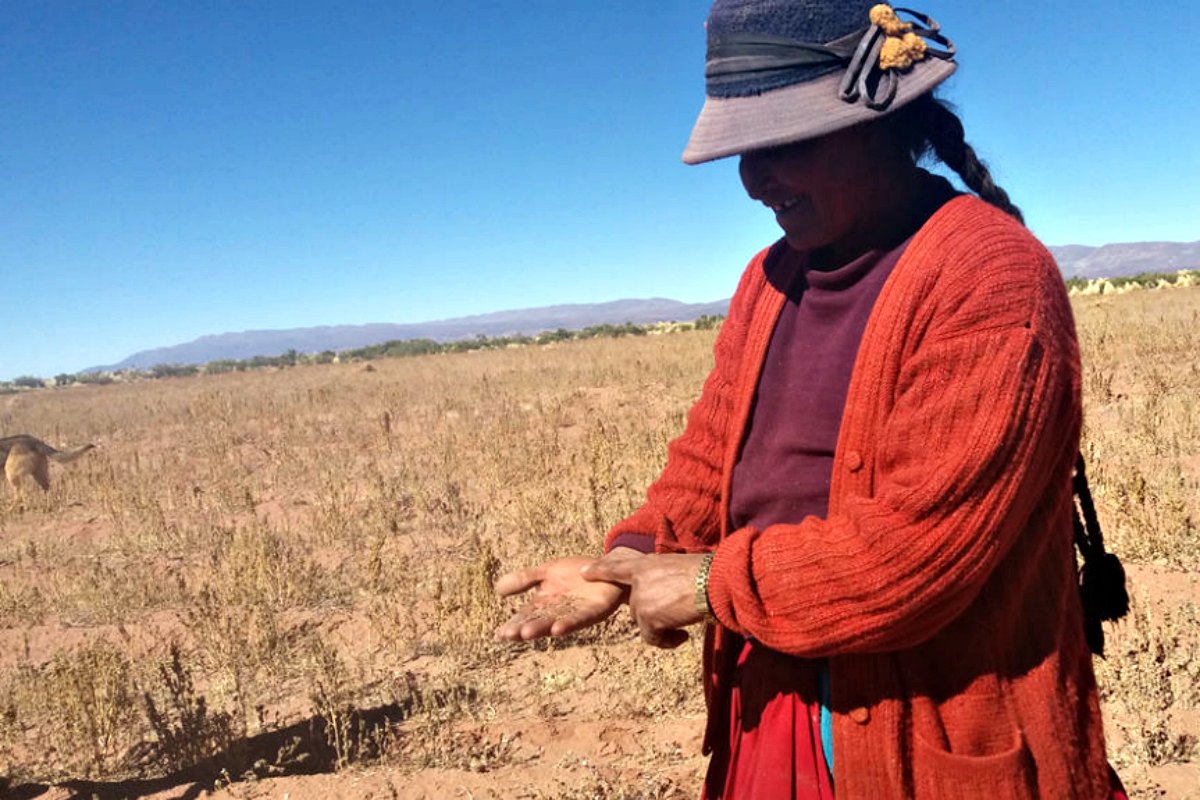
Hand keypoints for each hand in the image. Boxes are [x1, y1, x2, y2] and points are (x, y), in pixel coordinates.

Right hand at [494, 550, 641, 640]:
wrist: (606, 568)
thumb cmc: (576, 572)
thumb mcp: (546, 572)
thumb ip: (524, 580)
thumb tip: (497, 590)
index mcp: (546, 604)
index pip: (526, 616)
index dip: (514, 624)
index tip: (500, 634)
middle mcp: (559, 611)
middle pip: (538, 622)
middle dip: (524, 628)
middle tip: (510, 635)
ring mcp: (576, 613)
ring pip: (556, 622)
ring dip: (542, 628)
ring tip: (527, 633)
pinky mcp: (594, 610)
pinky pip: (580, 618)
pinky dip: (568, 624)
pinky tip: (557, 629)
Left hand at [582, 553, 708, 648]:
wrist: (711, 583)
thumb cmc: (705, 574)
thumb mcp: (678, 568)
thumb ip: (663, 578)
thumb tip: (665, 595)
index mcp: (646, 564)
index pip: (617, 567)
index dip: (600, 570)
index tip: (584, 573)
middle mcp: (639, 581)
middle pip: (637, 606)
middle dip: (655, 613)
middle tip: (677, 612)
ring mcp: (641, 599)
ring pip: (645, 623)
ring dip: (664, 627)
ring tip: (684, 622)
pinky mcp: (648, 618)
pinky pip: (653, 638)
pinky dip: (668, 641)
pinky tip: (682, 635)